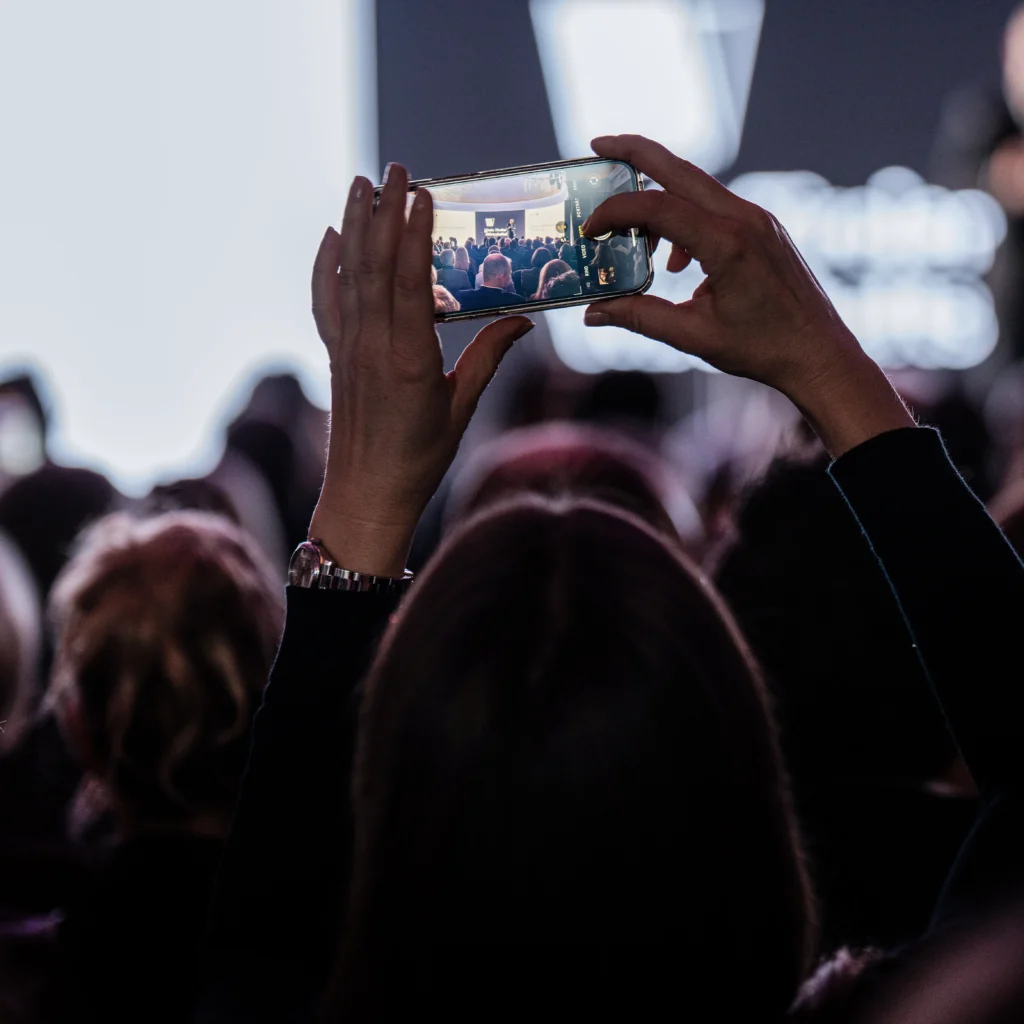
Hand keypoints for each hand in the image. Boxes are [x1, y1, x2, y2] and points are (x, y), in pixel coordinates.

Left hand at [309, 164, 533, 575]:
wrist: (366, 496)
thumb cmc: (419, 460)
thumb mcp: (461, 408)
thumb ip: (490, 357)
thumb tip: (525, 319)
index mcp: (409, 359)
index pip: (409, 281)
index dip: (413, 232)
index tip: (420, 192)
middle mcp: (371, 347)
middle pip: (374, 265)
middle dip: (382, 212)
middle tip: (392, 169)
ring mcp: (347, 349)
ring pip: (347, 275)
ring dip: (353, 225)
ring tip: (359, 184)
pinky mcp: (334, 357)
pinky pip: (325, 301)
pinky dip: (325, 266)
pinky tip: (330, 238)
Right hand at [581, 135, 912, 454]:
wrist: (819, 355)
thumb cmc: (762, 349)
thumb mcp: (693, 336)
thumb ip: (639, 318)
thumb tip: (593, 314)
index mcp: (727, 244)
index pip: (658, 207)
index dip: (616, 212)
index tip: (590, 229)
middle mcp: (745, 219)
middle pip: (680, 168)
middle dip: (636, 152)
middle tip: (598, 144)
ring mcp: (758, 220)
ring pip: (698, 185)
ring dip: (660, 195)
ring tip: (630, 225)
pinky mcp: (764, 229)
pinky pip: (716, 208)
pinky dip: (685, 219)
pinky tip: (676, 261)